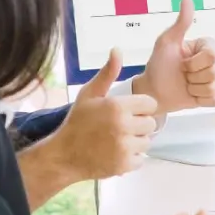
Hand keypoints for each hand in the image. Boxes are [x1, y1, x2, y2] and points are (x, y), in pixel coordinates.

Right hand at [48, 48, 157, 180]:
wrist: (63, 155)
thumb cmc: (77, 122)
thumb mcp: (89, 94)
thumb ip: (107, 73)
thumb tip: (118, 50)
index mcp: (118, 106)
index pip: (150, 104)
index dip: (140, 108)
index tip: (127, 112)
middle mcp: (124, 126)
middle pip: (151, 123)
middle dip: (139, 125)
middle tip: (120, 128)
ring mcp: (125, 147)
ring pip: (147, 141)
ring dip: (136, 142)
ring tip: (118, 140)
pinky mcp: (125, 165)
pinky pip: (141, 159)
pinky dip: (132, 158)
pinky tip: (116, 153)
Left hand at [131, 0, 214, 111]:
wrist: (153, 91)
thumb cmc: (158, 64)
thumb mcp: (167, 42)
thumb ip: (181, 22)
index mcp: (206, 46)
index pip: (213, 56)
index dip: (194, 63)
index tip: (182, 62)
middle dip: (194, 77)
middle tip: (183, 75)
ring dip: (195, 89)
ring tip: (185, 85)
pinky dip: (200, 99)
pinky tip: (191, 94)